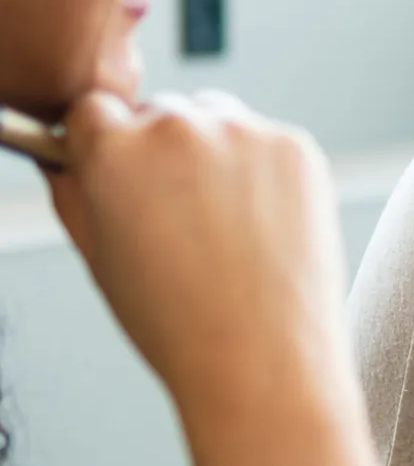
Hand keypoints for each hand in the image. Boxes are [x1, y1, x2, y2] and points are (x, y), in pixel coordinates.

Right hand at [46, 90, 347, 415]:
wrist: (263, 356)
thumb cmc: (177, 321)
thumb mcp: (99, 257)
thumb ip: (74, 194)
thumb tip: (66, 158)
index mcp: (116, 150)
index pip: (92, 110)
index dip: (100, 142)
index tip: (112, 165)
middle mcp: (180, 127)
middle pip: (159, 112)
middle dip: (159, 149)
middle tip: (175, 211)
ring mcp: (245, 132)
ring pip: (216, 118)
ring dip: (212, 149)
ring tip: (220, 222)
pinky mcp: (296, 146)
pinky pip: (266, 141)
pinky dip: (262, 168)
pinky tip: (261, 223)